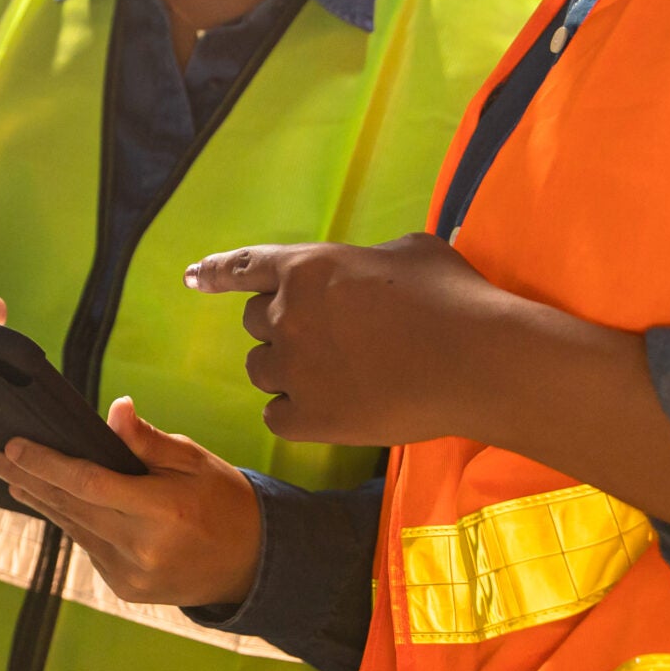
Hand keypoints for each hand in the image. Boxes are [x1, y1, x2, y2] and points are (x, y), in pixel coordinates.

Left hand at [0, 398, 262, 608]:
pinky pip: (88, 546)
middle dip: (26, 478)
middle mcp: (142, 548)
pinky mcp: (125, 589)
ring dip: (39, 499)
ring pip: (72, 528)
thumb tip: (115, 410)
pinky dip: (68, 520)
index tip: (15, 445)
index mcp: (162, 511)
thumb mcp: (195, 461)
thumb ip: (148, 441)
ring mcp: (131, 575)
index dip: (47, 464)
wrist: (252, 565)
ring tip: (6, 475)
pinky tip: (47, 500)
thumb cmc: (225, 502)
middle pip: (69, 506)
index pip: (89, 483)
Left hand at [188, 233, 669, 546]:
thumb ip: (369, 260)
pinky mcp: (310, 420)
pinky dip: (295, 413)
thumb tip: (374, 269)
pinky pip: (277, 416)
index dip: (215, 273)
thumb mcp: (409, 250)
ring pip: (262, 371)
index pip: (243, 267)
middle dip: (282, 328)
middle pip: (256, 324)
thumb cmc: (451, 296)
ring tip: (334, 374)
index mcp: (307, 268)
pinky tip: (327, 409)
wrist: (476, 360)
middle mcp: (288, 317)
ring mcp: (295, 371)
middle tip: (325, 338)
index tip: (193, 278)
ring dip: (286, 370)